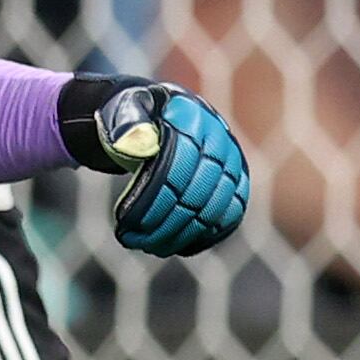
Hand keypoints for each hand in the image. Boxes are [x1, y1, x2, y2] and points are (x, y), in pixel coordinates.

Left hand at [64, 79, 247, 256]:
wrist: (155, 117)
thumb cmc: (133, 117)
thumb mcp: (122, 112)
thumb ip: (127, 125)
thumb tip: (138, 144)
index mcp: (192, 115)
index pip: (178, 163)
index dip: (152, 195)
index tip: (125, 220)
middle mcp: (220, 138)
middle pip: (198, 189)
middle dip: (164, 220)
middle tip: (132, 239)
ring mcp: (232, 161)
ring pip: (214, 206)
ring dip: (181, 233)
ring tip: (150, 246)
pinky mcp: (237, 182)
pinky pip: (230, 214)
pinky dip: (206, 234)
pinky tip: (180, 247)